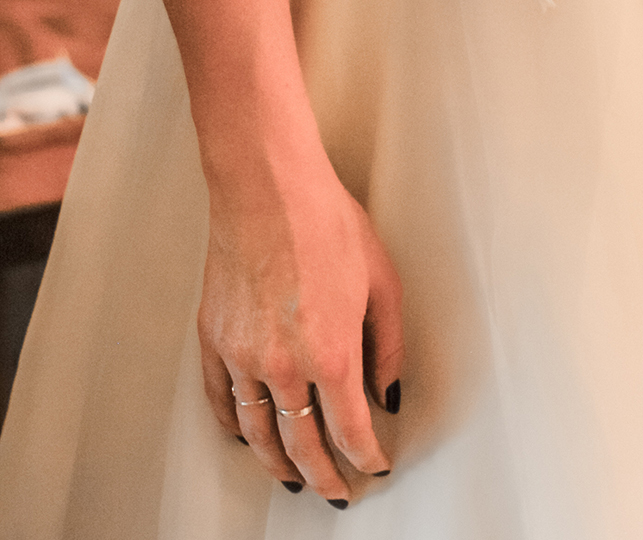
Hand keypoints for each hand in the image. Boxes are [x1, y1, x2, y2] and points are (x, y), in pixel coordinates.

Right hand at [198, 161, 403, 505]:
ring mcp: (242, 356)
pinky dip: (234, 428)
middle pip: (303, 445)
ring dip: (277, 463)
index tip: (374, 465)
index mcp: (332, 354)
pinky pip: (221, 402)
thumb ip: (389, 345)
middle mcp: (284, 366)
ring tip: (292, 477)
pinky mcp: (213, 339)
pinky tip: (244, 436)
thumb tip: (389, 388)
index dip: (366, 457)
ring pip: (258, 432)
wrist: (269, 189)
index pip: (351, 431)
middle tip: (335, 492)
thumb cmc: (326, 221)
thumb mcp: (383, 281)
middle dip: (323, 476)